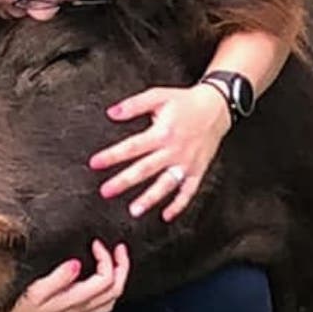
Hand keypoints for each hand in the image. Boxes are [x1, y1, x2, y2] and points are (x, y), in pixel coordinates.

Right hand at [0, 240, 128, 311]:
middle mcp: (82, 309)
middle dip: (122, 266)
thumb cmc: (19, 311)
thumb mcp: (34, 293)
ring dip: (119, 277)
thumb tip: (76, 263)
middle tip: (118, 247)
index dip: (107, 258)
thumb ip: (57, 279)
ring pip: (112, 298)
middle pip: (116, 290)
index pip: (106, 280)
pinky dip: (110, 288)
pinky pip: (103, 304)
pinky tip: (102, 277)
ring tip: (116, 259)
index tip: (95, 243)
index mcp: (74, 301)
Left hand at [88, 84, 230, 221]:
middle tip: (106, 192)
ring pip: (166, 184)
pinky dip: (178, 205)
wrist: (217, 107)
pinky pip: (188, 191)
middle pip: (145, 169)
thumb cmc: (185, 102)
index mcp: (162, 132)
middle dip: (124, 181)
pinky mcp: (197, 170)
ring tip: (134, 210)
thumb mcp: (158, 96)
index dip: (112, 155)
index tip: (95, 163)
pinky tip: (166, 215)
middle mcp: (173, 150)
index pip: (132, 147)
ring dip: (150, 199)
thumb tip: (112, 112)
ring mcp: (186, 163)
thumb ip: (134, 105)